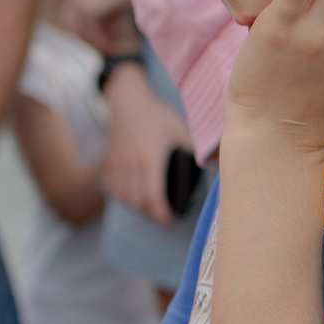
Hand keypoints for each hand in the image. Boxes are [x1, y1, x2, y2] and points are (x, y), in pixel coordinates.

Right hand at [101, 63, 191, 225]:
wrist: (127, 100)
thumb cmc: (158, 115)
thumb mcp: (181, 129)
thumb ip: (196, 150)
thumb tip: (216, 166)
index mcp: (149, 158)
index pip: (152, 196)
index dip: (160, 214)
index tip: (170, 222)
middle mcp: (129, 164)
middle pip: (136, 201)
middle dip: (151, 213)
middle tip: (165, 216)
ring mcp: (116, 164)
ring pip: (122, 197)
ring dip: (137, 206)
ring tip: (152, 207)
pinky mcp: (107, 162)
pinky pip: (112, 188)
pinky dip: (123, 197)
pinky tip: (134, 196)